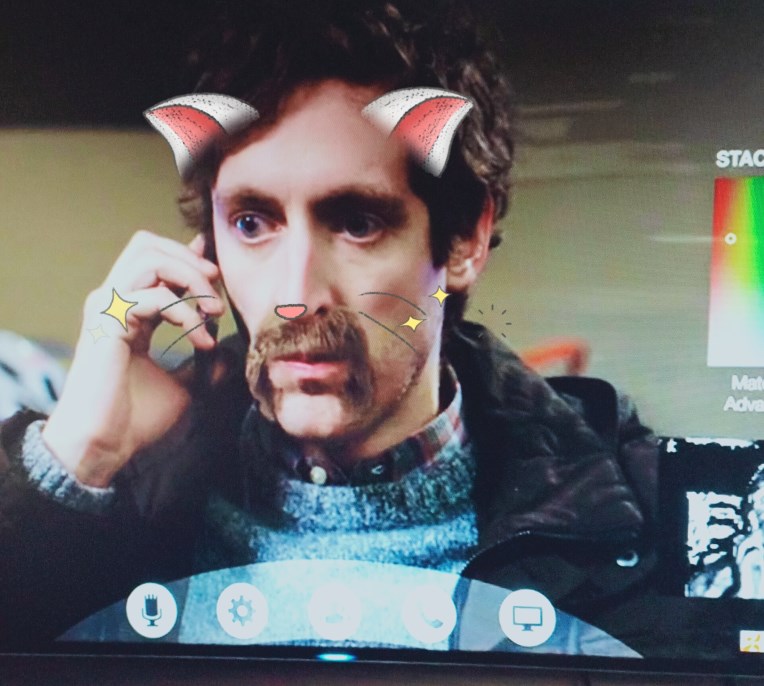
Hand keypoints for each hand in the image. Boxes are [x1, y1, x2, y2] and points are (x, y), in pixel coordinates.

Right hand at [42, 231, 224, 486]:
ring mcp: (107, 309)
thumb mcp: (185, 385)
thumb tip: (229, 348)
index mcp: (129, 311)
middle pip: (148, 245)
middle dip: (191, 262)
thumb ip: (202, 361)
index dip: (189, 259)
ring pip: (149, 258)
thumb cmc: (137, 419)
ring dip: (190, 278)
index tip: (220, 276)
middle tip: (217, 295)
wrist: (105, 446)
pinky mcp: (107, 323)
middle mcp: (114, 302)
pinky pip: (153, 296)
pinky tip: (201, 339)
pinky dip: (185, 313)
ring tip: (213, 311)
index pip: (154, 261)